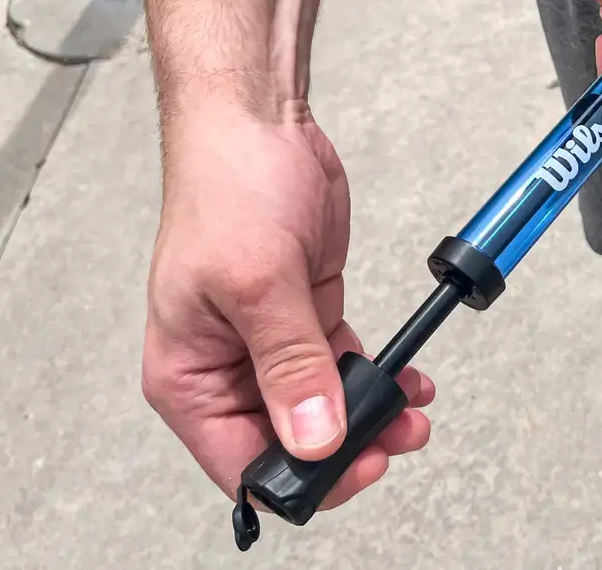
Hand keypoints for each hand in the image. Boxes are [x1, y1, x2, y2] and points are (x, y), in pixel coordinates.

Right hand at [142, 97, 434, 508]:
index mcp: (188, 376)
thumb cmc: (227, 188)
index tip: (357, 467)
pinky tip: (409, 380)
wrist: (258, 124)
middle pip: (289, 442)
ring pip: (325, 408)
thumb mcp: (258, 282)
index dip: (302, 478)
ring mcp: (269, 343)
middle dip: (348, 449)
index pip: (242, 463)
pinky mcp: (306, 315)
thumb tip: (315, 438)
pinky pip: (344, 366)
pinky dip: (378, 377)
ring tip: (413, 413)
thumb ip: (290, 364)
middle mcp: (225, 368)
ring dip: (372, 416)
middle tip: (398, 438)